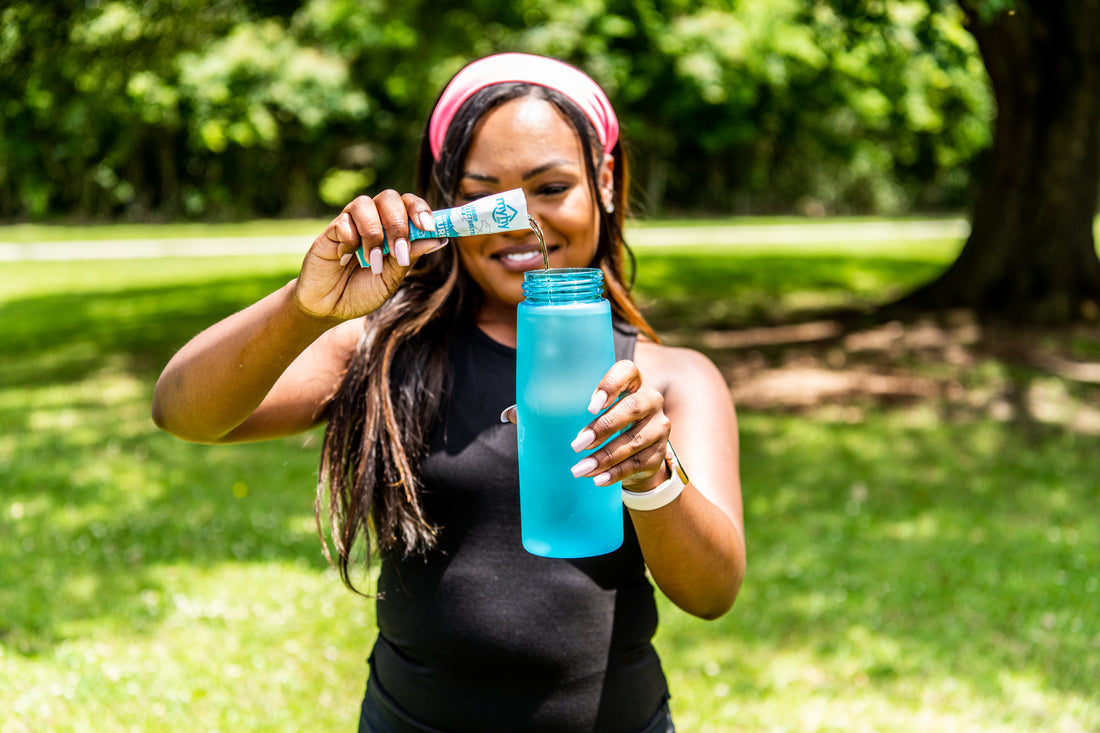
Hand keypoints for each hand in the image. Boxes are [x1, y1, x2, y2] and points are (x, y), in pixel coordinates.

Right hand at [292, 190, 448, 320]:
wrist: (329, 307)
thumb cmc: (362, 291)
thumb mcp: (392, 277)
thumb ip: (411, 256)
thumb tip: (439, 238)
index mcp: (393, 228)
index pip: (410, 204)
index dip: (421, 209)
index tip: (428, 227)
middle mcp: (373, 219)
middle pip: (389, 197)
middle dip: (398, 224)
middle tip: (398, 252)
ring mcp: (351, 222)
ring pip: (365, 204)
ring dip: (374, 234)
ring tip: (372, 262)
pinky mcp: (330, 231)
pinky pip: (343, 222)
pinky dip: (350, 240)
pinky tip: (346, 260)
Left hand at [567, 360, 671, 490]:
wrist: (639, 449)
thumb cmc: (608, 420)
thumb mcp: (596, 409)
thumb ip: (570, 408)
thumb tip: (522, 416)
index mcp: (633, 381)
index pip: (627, 372)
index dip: (610, 386)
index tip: (590, 407)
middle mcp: (651, 400)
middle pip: (632, 408)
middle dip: (603, 428)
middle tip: (577, 444)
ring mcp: (658, 426)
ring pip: (634, 441)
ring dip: (605, 456)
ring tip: (581, 468)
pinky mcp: (660, 451)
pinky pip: (637, 463)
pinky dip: (616, 472)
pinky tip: (598, 479)